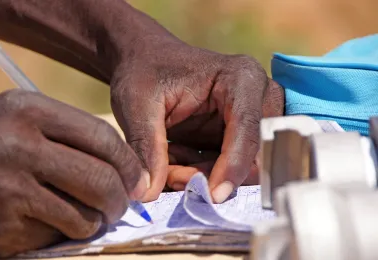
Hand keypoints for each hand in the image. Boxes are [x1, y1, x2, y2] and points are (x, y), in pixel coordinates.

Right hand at [0, 90, 146, 257]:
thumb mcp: (12, 117)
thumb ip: (62, 132)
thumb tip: (118, 163)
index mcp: (27, 111)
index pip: (100, 136)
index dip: (127, 162)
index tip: (136, 179)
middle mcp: (19, 145)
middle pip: (100, 178)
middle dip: (120, 199)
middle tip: (120, 206)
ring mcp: (10, 188)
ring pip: (84, 215)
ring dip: (94, 222)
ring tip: (87, 217)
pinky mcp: (2, 225)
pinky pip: (55, 235)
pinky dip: (62, 234)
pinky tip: (48, 224)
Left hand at [111, 38, 283, 202]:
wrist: (144, 62)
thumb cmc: (143, 72)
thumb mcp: (137, 105)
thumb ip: (146, 147)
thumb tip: (147, 194)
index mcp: (241, 78)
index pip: (248, 130)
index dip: (233, 167)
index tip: (211, 196)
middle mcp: (258, 97)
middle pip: (252, 155)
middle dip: (212, 173)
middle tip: (170, 173)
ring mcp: (252, 118)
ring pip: (242, 168)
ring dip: (204, 175)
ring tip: (167, 162)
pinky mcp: (239, 135)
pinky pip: (229, 169)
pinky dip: (201, 172)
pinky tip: (175, 158)